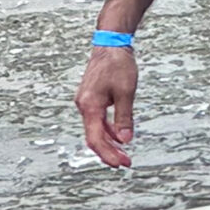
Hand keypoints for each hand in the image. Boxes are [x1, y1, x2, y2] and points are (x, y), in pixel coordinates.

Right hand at [76, 44, 137, 167]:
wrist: (110, 45)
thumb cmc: (118, 65)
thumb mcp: (126, 92)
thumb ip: (124, 117)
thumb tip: (125, 140)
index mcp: (90, 106)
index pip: (96, 138)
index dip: (107, 154)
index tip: (120, 164)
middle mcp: (84, 106)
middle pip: (94, 137)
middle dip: (109, 152)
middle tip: (125, 163)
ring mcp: (86, 103)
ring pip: (95, 130)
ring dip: (109, 143)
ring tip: (124, 153)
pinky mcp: (91, 99)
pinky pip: (98, 121)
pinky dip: (108, 130)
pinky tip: (119, 136)